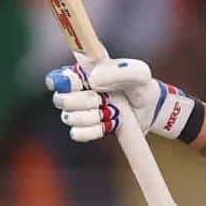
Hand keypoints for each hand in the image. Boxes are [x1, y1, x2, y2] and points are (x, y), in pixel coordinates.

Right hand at [46, 58, 196, 140]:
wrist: (149, 109)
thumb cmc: (141, 86)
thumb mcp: (139, 74)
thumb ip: (119, 71)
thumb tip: (93, 80)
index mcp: (82, 72)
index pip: (56, 77)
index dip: (63, 82)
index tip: (82, 84)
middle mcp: (75, 91)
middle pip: (61, 100)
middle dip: (86, 102)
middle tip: (105, 99)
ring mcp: (78, 111)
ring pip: (70, 118)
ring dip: (93, 116)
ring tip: (112, 111)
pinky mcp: (85, 129)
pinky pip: (78, 134)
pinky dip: (95, 130)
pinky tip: (108, 123)